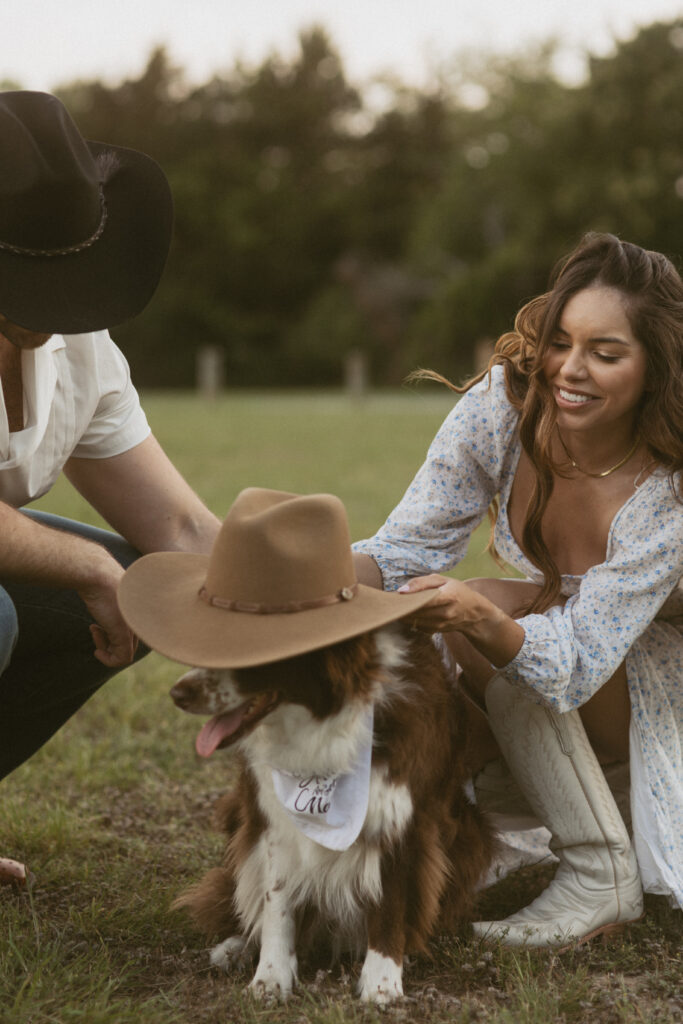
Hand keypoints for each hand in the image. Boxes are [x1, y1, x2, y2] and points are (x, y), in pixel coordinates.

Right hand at [78, 562, 137, 667]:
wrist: (96, 575)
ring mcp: (134, 627)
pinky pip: (122, 659)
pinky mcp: (124, 633)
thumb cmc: (101, 582)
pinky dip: (108, 660)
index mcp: (143, 613)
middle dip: (111, 642)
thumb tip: (109, 617)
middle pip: (131, 643)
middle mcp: (142, 620)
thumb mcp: (113, 597)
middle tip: (96, 630)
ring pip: (126, 652)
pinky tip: (97, 651)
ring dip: (107, 650)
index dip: (116, 635)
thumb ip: (119, 609)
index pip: (137, 634)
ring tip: (95, 632)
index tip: (100, 628)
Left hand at [398, 574, 524, 666]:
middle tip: (392, 599)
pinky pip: (416, 625)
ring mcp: (441, 625)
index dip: (408, 598)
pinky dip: (410, 619)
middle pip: (416, 612)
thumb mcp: (443, 580)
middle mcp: (445, 613)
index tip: (395, 595)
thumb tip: (401, 590)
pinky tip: (408, 611)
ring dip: (404, 614)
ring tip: (399, 604)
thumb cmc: (457, 591)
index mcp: (449, 597)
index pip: (424, 600)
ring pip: (414, 621)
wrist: (473, 613)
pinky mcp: (435, 631)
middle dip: (402, 606)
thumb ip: (422, 582)